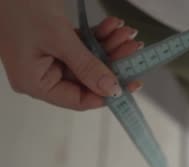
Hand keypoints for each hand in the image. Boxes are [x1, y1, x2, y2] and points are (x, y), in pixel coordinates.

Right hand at [0, 1, 141, 110]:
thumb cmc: (19, 5)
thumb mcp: (58, 38)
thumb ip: (86, 66)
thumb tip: (111, 89)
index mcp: (34, 82)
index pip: (78, 99)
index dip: (106, 94)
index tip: (131, 84)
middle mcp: (40, 74)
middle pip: (87, 78)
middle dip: (113, 62)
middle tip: (134, 50)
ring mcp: (46, 57)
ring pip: (88, 60)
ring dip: (109, 46)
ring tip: (127, 33)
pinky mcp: (53, 42)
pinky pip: (82, 45)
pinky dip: (98, 35)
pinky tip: (113, 25)